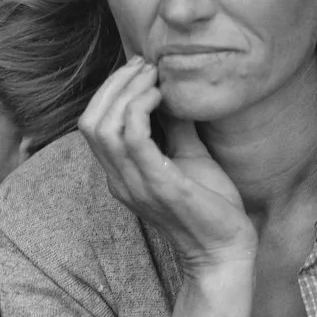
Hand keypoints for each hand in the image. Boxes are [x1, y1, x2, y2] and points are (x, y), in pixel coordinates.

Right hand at [78, 56, 255, 273]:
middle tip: (144, 66)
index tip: (139, 69)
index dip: (109, 91)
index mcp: (120, 174)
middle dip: (113, 85)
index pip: (91, 125)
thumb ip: (175, 127)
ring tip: (153, 77)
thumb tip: (174, 90)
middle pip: (90, 122)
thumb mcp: (189, 157)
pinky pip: (133, 139)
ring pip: (104, 127)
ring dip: (127, 91)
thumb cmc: (209, 207)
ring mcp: (135, 184)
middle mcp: (119, 180)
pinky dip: (141, 108)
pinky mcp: (159, 186)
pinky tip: (162, 97)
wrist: (226, 251)